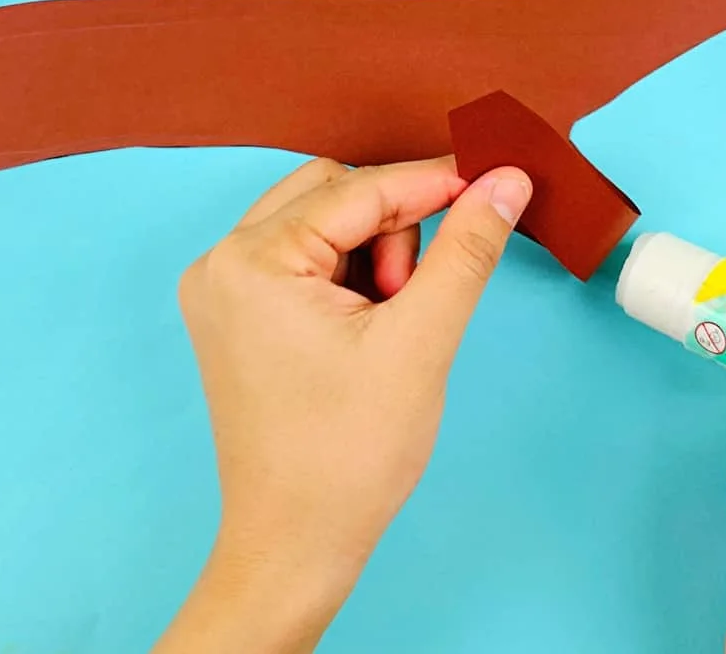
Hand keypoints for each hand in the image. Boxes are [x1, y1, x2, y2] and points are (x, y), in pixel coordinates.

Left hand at [154, 156, 531, 653]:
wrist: (294, 546)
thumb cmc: (349, 456)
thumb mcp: (421, 342)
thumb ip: (466, 250)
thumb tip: (504, 182)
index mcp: (252, 260)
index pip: (359, 189)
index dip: (433, 182)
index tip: (492, 180)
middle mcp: (221, 261)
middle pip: (331, 193)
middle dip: (391, 230)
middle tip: (412, 296)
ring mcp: (221, 287)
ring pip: (319, 221)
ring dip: (371, 252)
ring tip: (386, 324)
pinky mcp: (235, 313)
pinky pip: (301, 257)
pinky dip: (346, 274)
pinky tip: (363, 327)